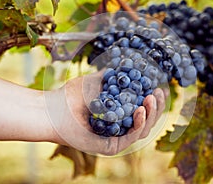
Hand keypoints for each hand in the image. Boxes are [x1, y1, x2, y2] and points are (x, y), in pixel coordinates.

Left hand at [47, 71, 167, 155]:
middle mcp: (119, 127)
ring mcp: (115, 138)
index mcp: (117, 114)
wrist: (53, 109)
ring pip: (142, 130)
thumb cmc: (72, 95)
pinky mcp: (110, 147)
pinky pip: (131, 138)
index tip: (159, 87)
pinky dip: (139, 124)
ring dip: (151, 114)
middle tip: (159, 92)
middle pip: (146, 121)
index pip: (142, 110)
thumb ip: (113, 76)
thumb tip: (128, 65)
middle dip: (156, 107)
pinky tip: (141, 109)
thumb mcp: (97, 81)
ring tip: (152, 98)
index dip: (153, 101)